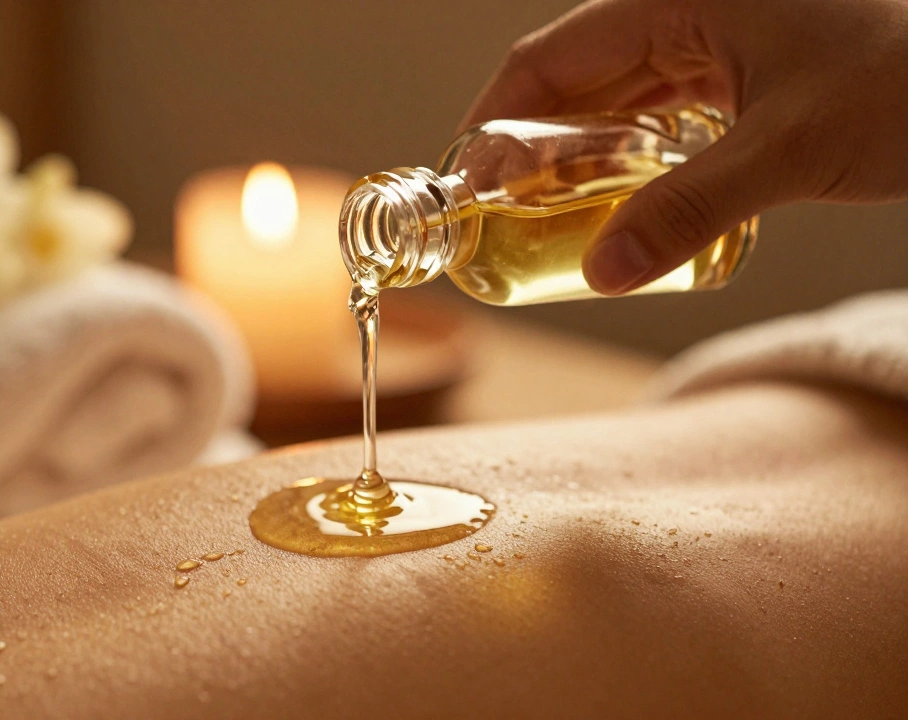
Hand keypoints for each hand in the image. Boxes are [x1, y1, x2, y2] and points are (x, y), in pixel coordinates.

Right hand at [462, 0, 907, 293]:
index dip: (493, 117)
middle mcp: (686, 11)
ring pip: (615, 100)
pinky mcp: (741, 73)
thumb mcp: (787, 150)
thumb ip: (688, 210)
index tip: (465, 180)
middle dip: (530, 148)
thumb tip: (603, 273)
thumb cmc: (905, 81)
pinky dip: (629, 158)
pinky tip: (621, 201)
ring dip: (577, 158)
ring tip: (548, 219)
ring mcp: (715, 41)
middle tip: (500, 217)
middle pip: (573, 80)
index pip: (548, 56)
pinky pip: (660, 115)